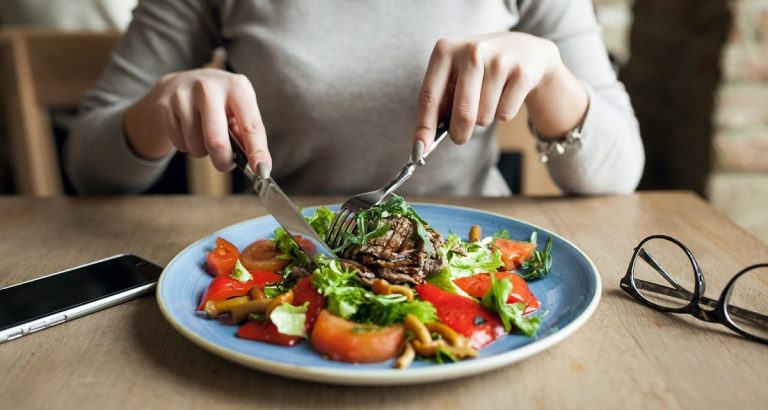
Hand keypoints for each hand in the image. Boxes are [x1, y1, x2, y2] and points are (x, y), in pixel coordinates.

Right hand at [124, 68, 270, 173]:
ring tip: (204, 136)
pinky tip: (189, 131)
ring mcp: (183, 95)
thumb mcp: (239, 108)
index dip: (258, 152)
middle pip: (216, 141)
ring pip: (196, 147)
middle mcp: (209, 87)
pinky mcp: (164, 106)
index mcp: (236, 87)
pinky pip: (179, 145)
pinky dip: (187, 146)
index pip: (251, 125)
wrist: (182, 83)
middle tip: (225, 163)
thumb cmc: (220, 102)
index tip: (262, 172)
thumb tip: (258, 165)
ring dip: (203, 152)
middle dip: (223, 161)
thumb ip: (247, 134)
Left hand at [412, 32, 586, 149]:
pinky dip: (503, 113)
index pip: (430, 97)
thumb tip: (423, 141)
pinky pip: (505, 114)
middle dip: (459, 133)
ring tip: (489, 98)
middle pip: (462, 113)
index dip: (424, 127)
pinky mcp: (522, 72)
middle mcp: (472, 51)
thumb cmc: (480, 69)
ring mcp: (499, 60)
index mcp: (445, 50)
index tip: (419, 149)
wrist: (525, 49)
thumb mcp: (455, 75)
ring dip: (484, 118)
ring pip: (484, 117)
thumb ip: (439, 102)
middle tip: (460, 137)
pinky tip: (506, 94)